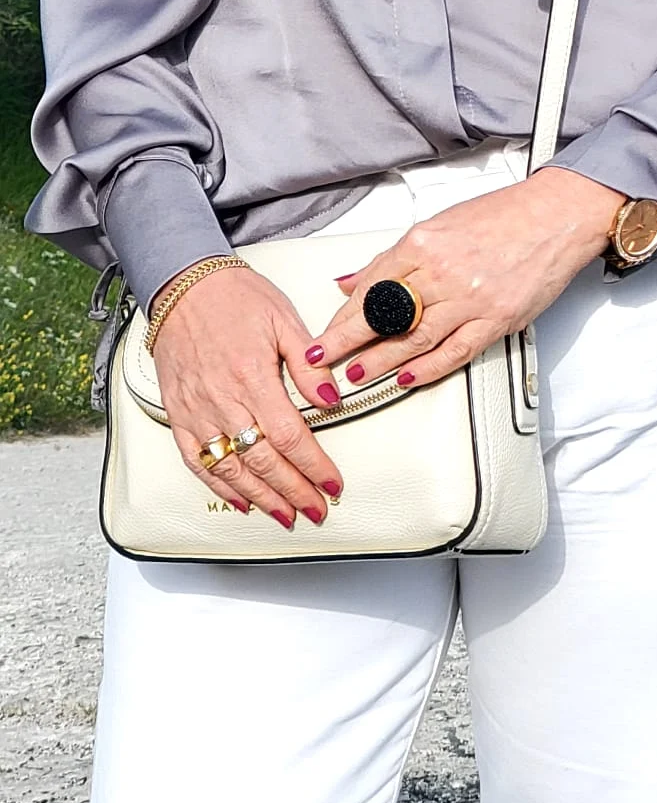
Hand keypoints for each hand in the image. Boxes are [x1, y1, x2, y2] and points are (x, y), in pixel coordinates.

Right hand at [150, 266, 346, 528]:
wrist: (184, 287)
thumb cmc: (236, 298)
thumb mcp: (283, 319)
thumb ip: (308, 363)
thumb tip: (332, 398)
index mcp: (253, 376)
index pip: (290, 436)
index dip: (313, 466)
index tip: (331, 484)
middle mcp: (223, 400)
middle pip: (263, 460)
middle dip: (293, 491)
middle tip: (315, 510)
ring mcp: (197, 411)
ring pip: (230, 468)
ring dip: (260, 497)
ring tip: (285, 515)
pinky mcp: (178, 414)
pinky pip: (196, 460)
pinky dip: (217, 485)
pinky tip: (239, 499)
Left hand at [311, 169, 623, 390]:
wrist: (557, 215)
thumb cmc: (505, 215)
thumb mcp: (441, 223)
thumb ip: (395, 256)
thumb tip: (353, 278)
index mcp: (425, 242)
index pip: (371, 287)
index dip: (342, 316)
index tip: (321, 335)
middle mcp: (444, 271)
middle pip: (384, 315)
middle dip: (347, 343)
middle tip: (320, 363)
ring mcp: (470, 298)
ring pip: (414, 338)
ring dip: (380, 361)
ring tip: (356, 375)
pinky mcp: (496, 319)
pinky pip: (454, 351)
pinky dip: (428, 369)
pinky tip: (407, 378)